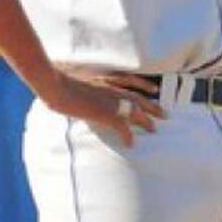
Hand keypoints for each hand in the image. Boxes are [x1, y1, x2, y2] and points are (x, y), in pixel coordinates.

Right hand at [36, 65, 165, 147]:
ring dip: (146, 121)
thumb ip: (81, 83)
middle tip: (165, 114)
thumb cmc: (58, 80)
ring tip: (155, 130)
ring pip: (136, 112)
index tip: (154, 88)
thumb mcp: (73, 77)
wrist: (56, 85)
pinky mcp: (107, 113)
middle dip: (152, 106)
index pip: (130, 80)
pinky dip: (129, 136)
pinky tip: (131, 144)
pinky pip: (124, 128)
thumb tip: (77, 88)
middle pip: (138, 97)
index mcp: (104, 78)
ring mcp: (110, 100)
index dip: (143, 84)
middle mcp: (111, 87)